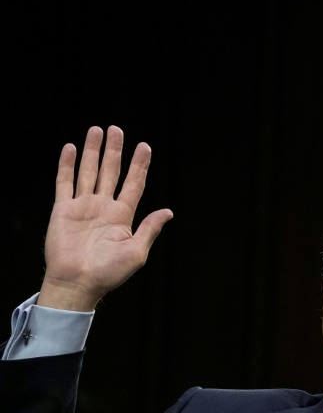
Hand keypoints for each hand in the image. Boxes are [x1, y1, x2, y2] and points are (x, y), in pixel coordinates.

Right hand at [37, 126, 172, 310]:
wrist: (77, 283)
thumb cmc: (108, 273)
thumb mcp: (137, 252)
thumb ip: (150, 228)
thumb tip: (168, 211)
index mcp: (122, 216)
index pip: (134, 183)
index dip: (139, 165)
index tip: (144, 146)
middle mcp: (103, 207)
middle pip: (111, 171)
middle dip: (115, 150)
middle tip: (117, 129)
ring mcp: (83, 207)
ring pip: (89, 172)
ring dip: (93, 151)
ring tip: (97, 130)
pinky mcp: (63, 210)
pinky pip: (65, 183)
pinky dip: (67, 165)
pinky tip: (71, 148)